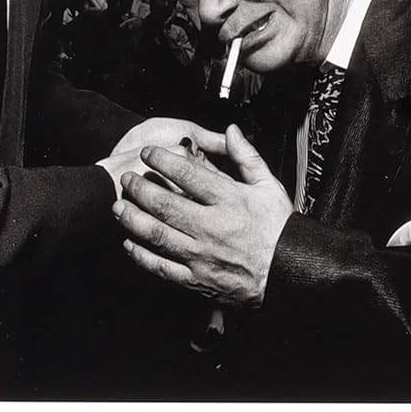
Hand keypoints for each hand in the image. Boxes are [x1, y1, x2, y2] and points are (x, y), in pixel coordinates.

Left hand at [114, 124, 292, 306]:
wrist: (292, 274)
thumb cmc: (280, 230)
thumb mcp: (269, 186)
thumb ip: (247, 157)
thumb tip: (231, 131)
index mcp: (230, 201)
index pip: (188, 175)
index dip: (162, 160)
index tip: (147, 153)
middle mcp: (213, 227)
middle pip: (165, 204)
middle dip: (139, 189)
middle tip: (126, 179)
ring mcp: (203, 255)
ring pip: (159, 235)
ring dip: (133, 220)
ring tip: (118, 207)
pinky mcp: (198, 280)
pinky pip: (163, 268)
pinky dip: (142, 256)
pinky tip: (130, 243)